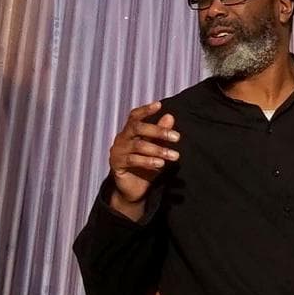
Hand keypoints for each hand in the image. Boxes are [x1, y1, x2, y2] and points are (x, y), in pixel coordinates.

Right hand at [105, 103, 179, 219]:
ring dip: (158, 150)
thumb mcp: (155, 148)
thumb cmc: (145, 166)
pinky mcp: (116, 164)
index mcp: (129, 131)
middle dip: (159, 131)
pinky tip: (160, 164)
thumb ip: (160, 133)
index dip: (145, 110)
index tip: (159, 105)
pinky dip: (148, 161)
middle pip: (138, 128)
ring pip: (139, 145)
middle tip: (177, 137)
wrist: (133, 189)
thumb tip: (170, 116)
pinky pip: (133, 160)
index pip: (134, 116)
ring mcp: (117, 151)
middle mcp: (121, 138)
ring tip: (174, 155)